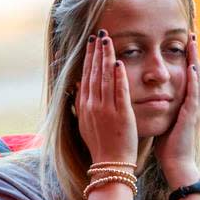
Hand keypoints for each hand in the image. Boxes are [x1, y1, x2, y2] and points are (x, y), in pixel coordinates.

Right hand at [76, 29, 137, 165]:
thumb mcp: (85, 123)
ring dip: (106, 58)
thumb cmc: (101, 146)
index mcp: (84, 107)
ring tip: (108, 41)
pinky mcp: (121, 115)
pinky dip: (119, 77)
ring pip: (105, 78)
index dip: (88, 58)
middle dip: (96, 52)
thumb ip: (82, 103)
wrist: (110, 165)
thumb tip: (78, 85)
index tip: (91, 44)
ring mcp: (107, 110)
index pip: (86, 76)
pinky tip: (119, 63)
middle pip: (94, 73)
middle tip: (99, 34)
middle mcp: (93, 106)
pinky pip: (120, 92)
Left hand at [155, 34, 199, 184]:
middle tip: (191, 34)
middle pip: (194, 73)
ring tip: (193, 43)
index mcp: (185, 104)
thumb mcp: (164, 121)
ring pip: (197, 79)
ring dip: (195, 60)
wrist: (177, 165)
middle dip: (193, 53)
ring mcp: (194, 109)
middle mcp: (192, 103)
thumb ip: (160, 107)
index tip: (182, 42)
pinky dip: (193, 80)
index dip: (185, 59)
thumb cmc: (169, 147)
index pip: (186, 77)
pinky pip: (193, 94)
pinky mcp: (191, 116)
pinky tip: (192, 67)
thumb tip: (150, 98)